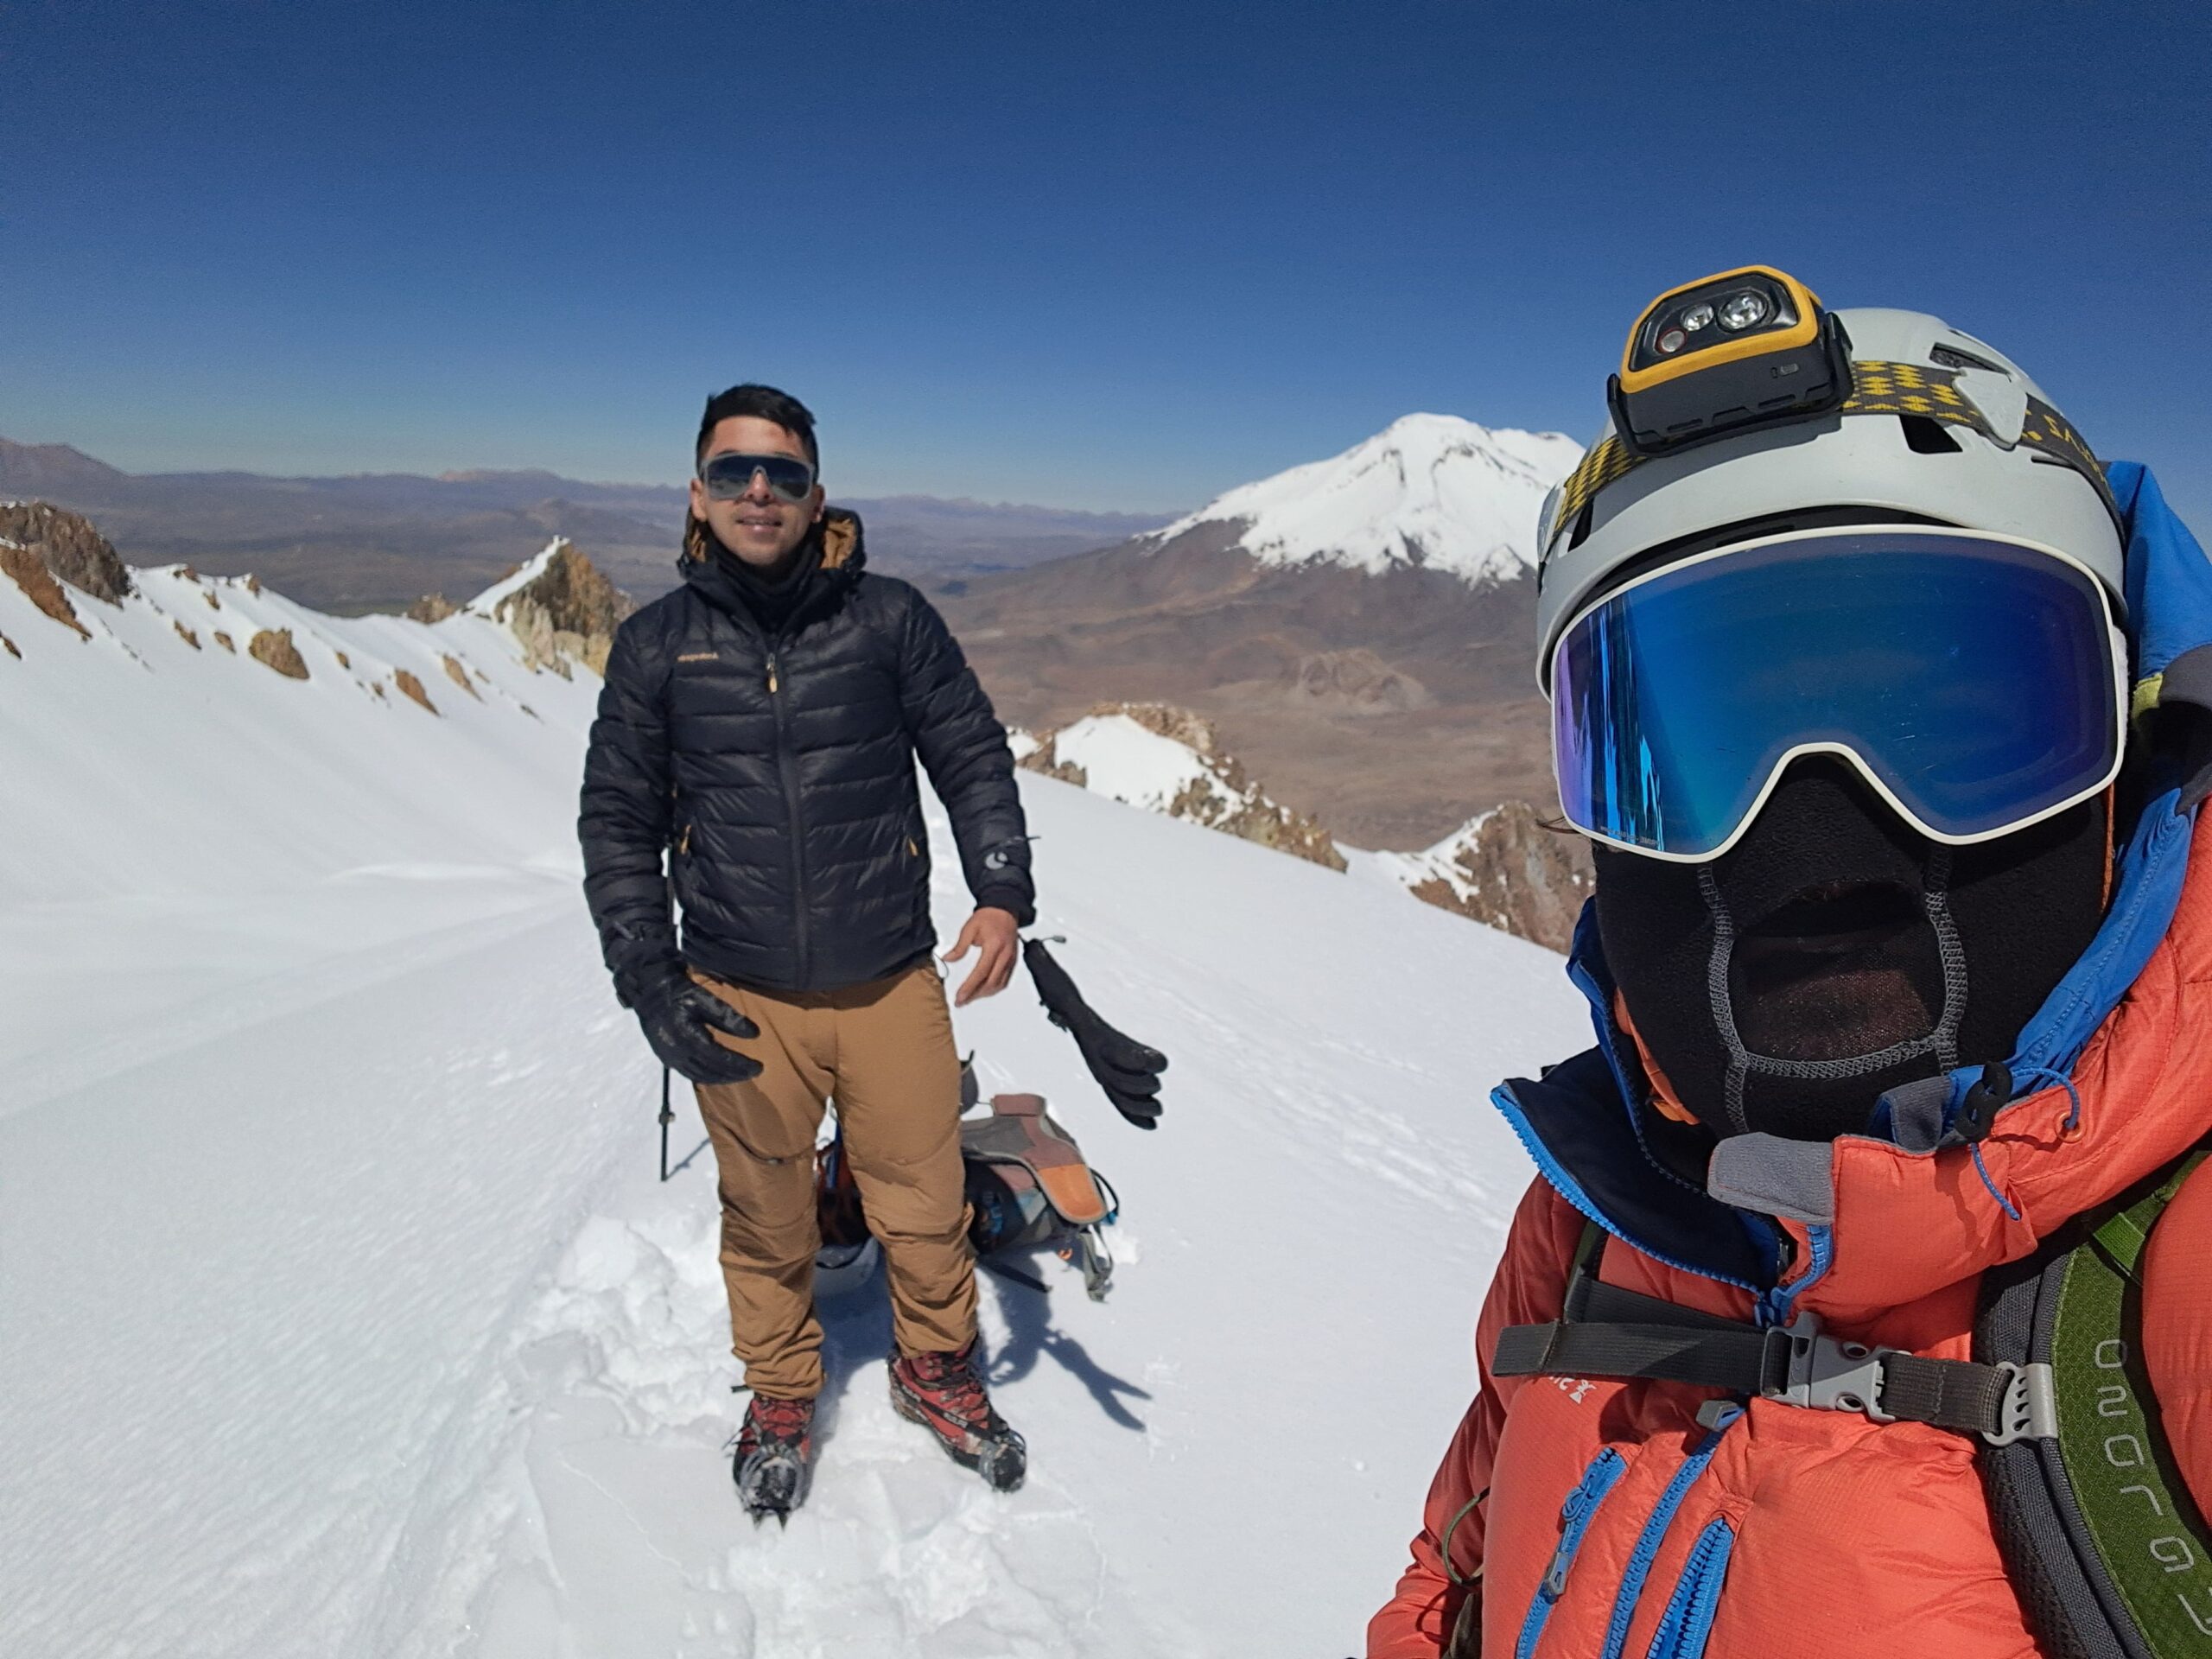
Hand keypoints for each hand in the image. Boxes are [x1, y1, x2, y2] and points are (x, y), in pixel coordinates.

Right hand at [619, 962, 763, 1084]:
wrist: (648, 991)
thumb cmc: (678, 992)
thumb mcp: (705, 999)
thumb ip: (729, 1018)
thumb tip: (755, 1034)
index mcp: (688, 1036)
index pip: (720, 1058)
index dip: (740, 1065)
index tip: (759, 1066)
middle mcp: (677, 1052)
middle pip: (711, 1071)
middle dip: (735, 1074)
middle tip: (755, 1072)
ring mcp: (670, 1057)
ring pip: (700, 1076)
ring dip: (722, 1078)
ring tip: (741, 1075)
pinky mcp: (666, 1058)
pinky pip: (690, 1074)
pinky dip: (708, 1077)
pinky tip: (719, 1074)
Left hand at [942, 906, 1019, 1006]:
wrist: (1005, 909)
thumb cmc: (989, 917)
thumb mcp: (969, 928)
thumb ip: (959, 946)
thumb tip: (948, 959)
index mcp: (994, 946)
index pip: (981, 972)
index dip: (969, 987)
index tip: (960, 996)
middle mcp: (1005, 955)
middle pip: (991, 983)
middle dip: (975, 995)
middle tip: (961, 1001)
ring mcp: (1011, 959)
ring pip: (999, 984)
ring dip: (984, 994)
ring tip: (970, 998)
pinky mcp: (1013, 961)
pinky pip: (1005, 980)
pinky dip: (993, 988)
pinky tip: (984, 990)